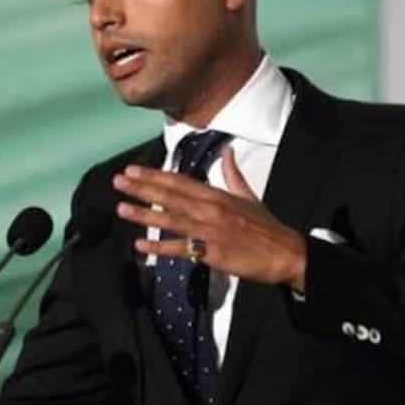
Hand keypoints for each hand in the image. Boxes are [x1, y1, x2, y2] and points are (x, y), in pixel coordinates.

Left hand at [114, 146, 306, 290]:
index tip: (133, 170)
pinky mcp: (212, 252)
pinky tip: (140, 245)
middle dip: (142, 188)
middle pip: (170, 196)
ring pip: (171, 220)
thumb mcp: (249, 195)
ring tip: (121, 208)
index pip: (179, 181)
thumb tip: (228, 151)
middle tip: (118, 180)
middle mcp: (211, 208)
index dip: (154, 175)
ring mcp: (210, 230)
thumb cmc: (266, 227)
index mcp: (217, 195)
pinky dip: (160, 247)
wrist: (286, 253)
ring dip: (144, 214)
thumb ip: (233, 174)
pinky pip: (181, 248)